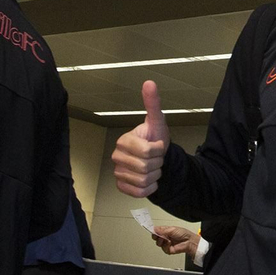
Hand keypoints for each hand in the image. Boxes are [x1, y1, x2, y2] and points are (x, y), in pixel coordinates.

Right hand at [111, 81, 169, 197]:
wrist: (157, 158)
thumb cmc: (156, 138)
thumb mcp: (157, 121)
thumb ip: (153, 103)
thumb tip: (149, 82)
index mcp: (124, 141)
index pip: (146, 151)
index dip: (158, 150)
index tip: (158, 145)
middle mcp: (116, 157)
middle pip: (145, 167)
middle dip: (158, 163)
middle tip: (156, 157)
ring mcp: (118, 172)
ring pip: (143, 180)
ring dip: (155, 175)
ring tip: (153, 167)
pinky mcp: (121, 186)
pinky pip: (140, 192)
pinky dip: (150, 187)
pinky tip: (150, 179)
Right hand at [151, 225, 198, 257]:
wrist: (189, 242)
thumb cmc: (184, 234)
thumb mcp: (172, 229)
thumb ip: (162, 230)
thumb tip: (154, 229)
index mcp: (166, 231)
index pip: (157, 231)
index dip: (154, 231)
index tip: (151, 230)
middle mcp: (165, 237)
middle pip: (156, 237)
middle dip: (156, 236)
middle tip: (158, 235)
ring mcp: (166, 243)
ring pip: (158, 243)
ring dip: (161, 241)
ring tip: (167, 239)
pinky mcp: (168, 249)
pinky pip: (163, 248)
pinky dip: (166, 245)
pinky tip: (169, 243)